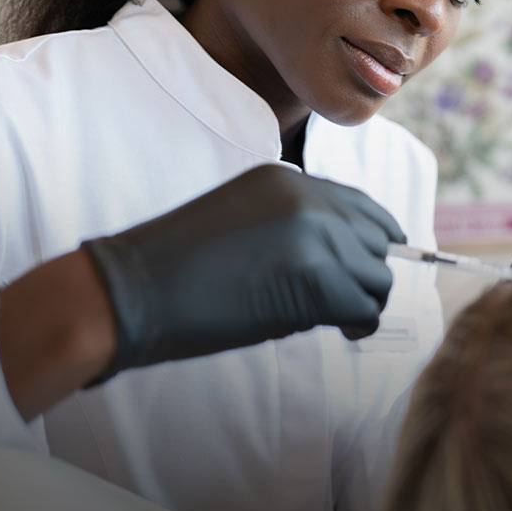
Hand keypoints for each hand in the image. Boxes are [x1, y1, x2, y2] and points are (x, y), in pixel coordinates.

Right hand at [82, 164, 405, 382]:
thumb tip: (343, 262)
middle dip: (367, 274)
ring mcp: (315, 237)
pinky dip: (359, 324)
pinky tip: (341, 331)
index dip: (375, 239)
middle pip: (376, 240)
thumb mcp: (244, 221)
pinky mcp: (316, 281)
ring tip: (341, 321)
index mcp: (288, 179)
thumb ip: (293, 227)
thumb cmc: (176, 268)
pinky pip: (365, 307)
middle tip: (349, 304)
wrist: (134, 291)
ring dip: (363, 302)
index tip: (374, 266)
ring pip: (377, 277)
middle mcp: (309, 198)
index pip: (361, 206)